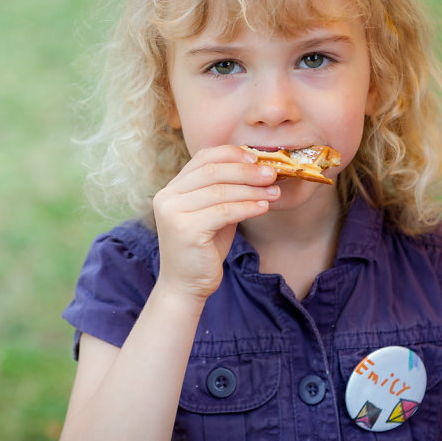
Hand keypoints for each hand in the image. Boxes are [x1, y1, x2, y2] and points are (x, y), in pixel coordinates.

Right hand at [152, 145, 279, 301]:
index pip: (202, 158)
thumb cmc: (204, 248)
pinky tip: (264, 206)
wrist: (187, 285)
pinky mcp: (185, 230)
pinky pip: (224, 211)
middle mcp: (167, 197)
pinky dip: (247, 206)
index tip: (257, 157)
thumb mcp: (214, 213)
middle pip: (212, 171)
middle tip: (271, 173)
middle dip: (246, 171)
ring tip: (274, 191)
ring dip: (252, 189)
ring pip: (220, 191)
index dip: (231, 154)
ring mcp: (173, 213)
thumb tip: (257, 170)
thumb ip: (225, 192)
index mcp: (172, 189)